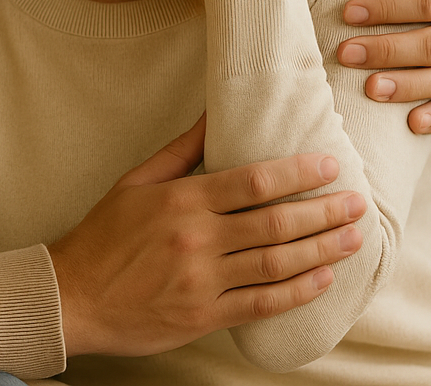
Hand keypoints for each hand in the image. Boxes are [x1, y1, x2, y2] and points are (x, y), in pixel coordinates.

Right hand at [49, 114, 365, 357]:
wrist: (73, 296)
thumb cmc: (103, 237)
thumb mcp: (135, 183)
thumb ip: (181, 151)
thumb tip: (214, 114)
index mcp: (182, 201)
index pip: (253, 182)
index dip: (298, 174)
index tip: (330, 167)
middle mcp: (196, 239)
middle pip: (275, 223)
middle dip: (324, 212)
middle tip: (357, 203)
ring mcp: (202, 281)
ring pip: (276, 263)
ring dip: (322, 250)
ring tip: (352, 238)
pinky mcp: (204, 315)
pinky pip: (262, 303)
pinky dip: (297, 291)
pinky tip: (323, 279)